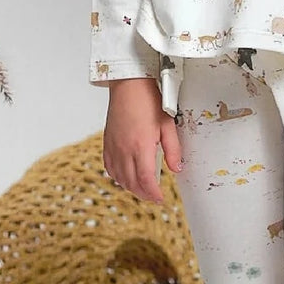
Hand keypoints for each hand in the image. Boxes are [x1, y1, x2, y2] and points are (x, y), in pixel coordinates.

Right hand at [103, 77, 183, 203]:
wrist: (128, 84)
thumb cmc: (148, 99)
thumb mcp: (167, 123)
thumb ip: (173, 149)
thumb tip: (177, 168)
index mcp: (141, 146)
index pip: (146, 180)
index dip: (154, 194)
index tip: (161, 199)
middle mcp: (124, 150)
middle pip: (132, 183)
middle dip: (144, 194)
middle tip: (154, 196)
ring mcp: (113, 147)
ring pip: (119, 178)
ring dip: (131, 187)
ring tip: (143, 188)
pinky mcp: (107, 142)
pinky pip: (109, 167)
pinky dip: (117, 176)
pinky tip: (125, 176)